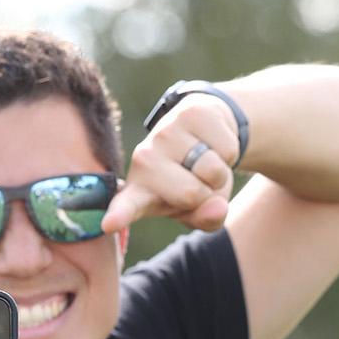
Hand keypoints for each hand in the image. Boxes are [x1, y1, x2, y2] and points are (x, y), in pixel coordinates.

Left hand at [100, 93, 242, 234]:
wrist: (206, 133)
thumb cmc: (196, 180)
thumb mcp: (199, 210)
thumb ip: (206, 219)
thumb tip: (218, 208)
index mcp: (140, 192)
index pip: (127, 206)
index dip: (120, 215)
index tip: (109, 225)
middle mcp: (145, 161)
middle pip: (191, 194)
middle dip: (208, 193)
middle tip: (200, 181)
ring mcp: (164, 134)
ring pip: (212, 170)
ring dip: (220, 173)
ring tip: (206, 162)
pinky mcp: (189, 113)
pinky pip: (226, 149)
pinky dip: (229, 153)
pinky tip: (213, 143)